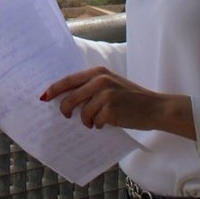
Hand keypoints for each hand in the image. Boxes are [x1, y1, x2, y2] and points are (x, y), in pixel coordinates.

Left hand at [41, 67, 195, 139]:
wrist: (155, 107)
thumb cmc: (131, 98)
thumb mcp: (111, 84)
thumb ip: (91, 87)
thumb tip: (66, 98)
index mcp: (98, 72)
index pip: (69, 80)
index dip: (54, 89)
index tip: (44, 96)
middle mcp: (100, 81)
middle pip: (70, 98)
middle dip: (64, 109)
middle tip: (65, 116)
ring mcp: (105, 95)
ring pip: (82, 113)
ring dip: (86, 121)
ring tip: (95, 121)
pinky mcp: (110, 109)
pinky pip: (94, 121)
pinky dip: (98, 125)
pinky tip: (107, 123)